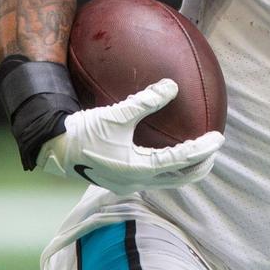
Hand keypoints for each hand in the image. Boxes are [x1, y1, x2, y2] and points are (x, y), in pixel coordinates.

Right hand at [37, 78, 223, 195]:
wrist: (50, 148)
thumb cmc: (82, 131)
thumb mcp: (115, 114)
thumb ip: (145, 100)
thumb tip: (172, 85)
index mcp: (138, 170)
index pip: (180, 161)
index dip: (202, 150)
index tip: (218, 139)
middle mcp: (135, 182)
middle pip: (179, 179)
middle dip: (200, 166)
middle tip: (214, 150)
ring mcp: (126, 183)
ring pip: (166, 180)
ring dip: (185, 169)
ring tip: (198, 154)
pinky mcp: (119, 179)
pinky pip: (152, 175)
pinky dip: (167, 166)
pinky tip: (166, 151)